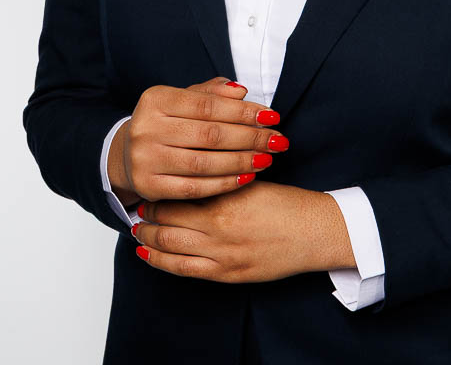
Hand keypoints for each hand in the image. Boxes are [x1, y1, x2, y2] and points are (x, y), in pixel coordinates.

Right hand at [107, 77, 288, 204]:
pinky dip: (224, 183)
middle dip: (250, 138)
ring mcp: (145, 159)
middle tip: (278, 140)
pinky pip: (195, 188)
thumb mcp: (184, 100)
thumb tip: (242, 92)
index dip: (243, 112)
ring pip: (204, 163)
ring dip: (242, 162)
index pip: (208, 105)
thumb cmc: (167, 122)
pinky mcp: (149, 187)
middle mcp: (145, 128)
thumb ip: (212, 94)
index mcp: (155, 99)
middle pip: (209, 134)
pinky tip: (246, 177)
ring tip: (267, 159)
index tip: (272, 116)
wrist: (128, 153)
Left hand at [131, 180, 356, 281]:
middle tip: (138, 209)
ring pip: (169, 248)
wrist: (313, 233)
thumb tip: (191, 175)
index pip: (177, 195)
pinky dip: (161, 261)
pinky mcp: (226, 275)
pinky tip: (149, 254)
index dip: (159, 193)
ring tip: (138, 231)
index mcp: (224, 202)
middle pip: (167, 222)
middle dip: (147, 216)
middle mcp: (217, 231)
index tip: (150, 187)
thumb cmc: (286, 203)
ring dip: (148, 238)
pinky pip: (183, 270)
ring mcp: (220, 257)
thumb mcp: (251, 182)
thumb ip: (220, 180)